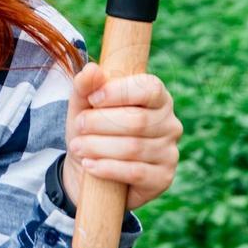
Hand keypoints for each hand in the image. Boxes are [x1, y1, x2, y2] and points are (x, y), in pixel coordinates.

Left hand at [63, 61, 182, 210]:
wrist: (89, 166)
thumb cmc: (92, 128)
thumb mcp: (83, 105)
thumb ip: (85, 86)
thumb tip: (92, 69)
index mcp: (157, 98)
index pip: (149, 88)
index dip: (119, 92)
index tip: (92, 99)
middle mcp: (170, 124)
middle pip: (137, 121)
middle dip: (100, 123)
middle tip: (78, 126)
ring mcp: (170, 152)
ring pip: (133, 147)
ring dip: (98, 146)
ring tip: (77, 147)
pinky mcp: (163, 178)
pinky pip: (135, 172)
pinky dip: (107, 168)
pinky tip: (89, 164)